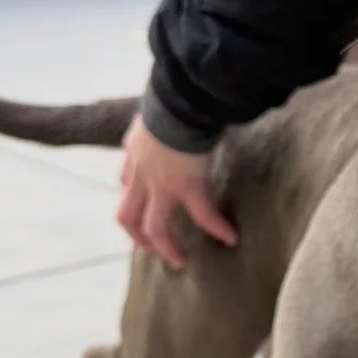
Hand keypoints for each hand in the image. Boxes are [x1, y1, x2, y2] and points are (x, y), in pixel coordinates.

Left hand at [116, 113, 237, 270]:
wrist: (181, 99)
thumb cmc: (173, 96)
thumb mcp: (156, 108)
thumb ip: (161, 117)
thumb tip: (177, 107)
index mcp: (134, 151)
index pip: (125, 181)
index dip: (132, 196)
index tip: (143, 203)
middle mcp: (141, 173)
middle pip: (127, 216)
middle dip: (138, 235)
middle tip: (153, 247)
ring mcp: (162, 184)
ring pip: (154, 227)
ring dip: (166, 247)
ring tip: (180, 261)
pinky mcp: (187, 187)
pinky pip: (203, 215)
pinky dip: (217, 228)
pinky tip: (231, 238)